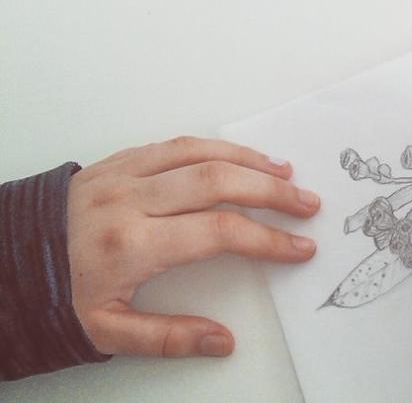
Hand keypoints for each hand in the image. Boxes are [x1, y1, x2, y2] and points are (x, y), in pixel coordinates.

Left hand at [68, 136, 320, 357]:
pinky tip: (237, 157)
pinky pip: (173, 144)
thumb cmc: (52, 297)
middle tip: (307, 203)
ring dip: (248, 159)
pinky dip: (213, 147)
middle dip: (272, 192)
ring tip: (284, 173)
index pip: (218, 232)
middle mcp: (130, 199)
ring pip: (199, 152)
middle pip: (218, 181)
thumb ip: (168, 337)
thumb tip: (223, 341)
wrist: (1, 262)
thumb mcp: (105, 332)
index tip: (299, 248)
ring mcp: (122, 174)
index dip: (267, 239)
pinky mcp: (115, 161)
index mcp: (131, 244)